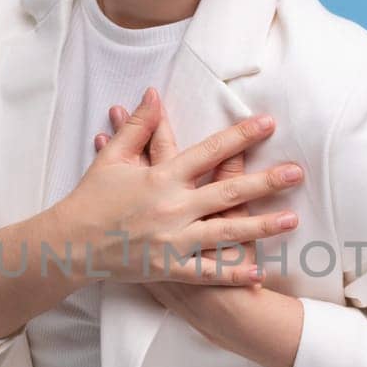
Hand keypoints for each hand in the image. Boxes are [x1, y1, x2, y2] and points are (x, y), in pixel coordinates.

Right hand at [63, 86, 300, 287]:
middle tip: (297, 172)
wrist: (69, 245)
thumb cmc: (91, 199)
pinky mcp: (169, 269)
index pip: (209, 151)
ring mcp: (172, 241)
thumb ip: (137, 126)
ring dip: (262, 226)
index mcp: (161, 178)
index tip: (269, 124)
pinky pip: (207, 272)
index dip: (240, 136)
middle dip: (266, 181)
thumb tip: (154, 93)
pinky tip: (260, 272)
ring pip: (226, 233)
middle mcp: (172, 208)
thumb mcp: (112, 158)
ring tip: (293, 219)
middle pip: (228, 192)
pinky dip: (233, 273)